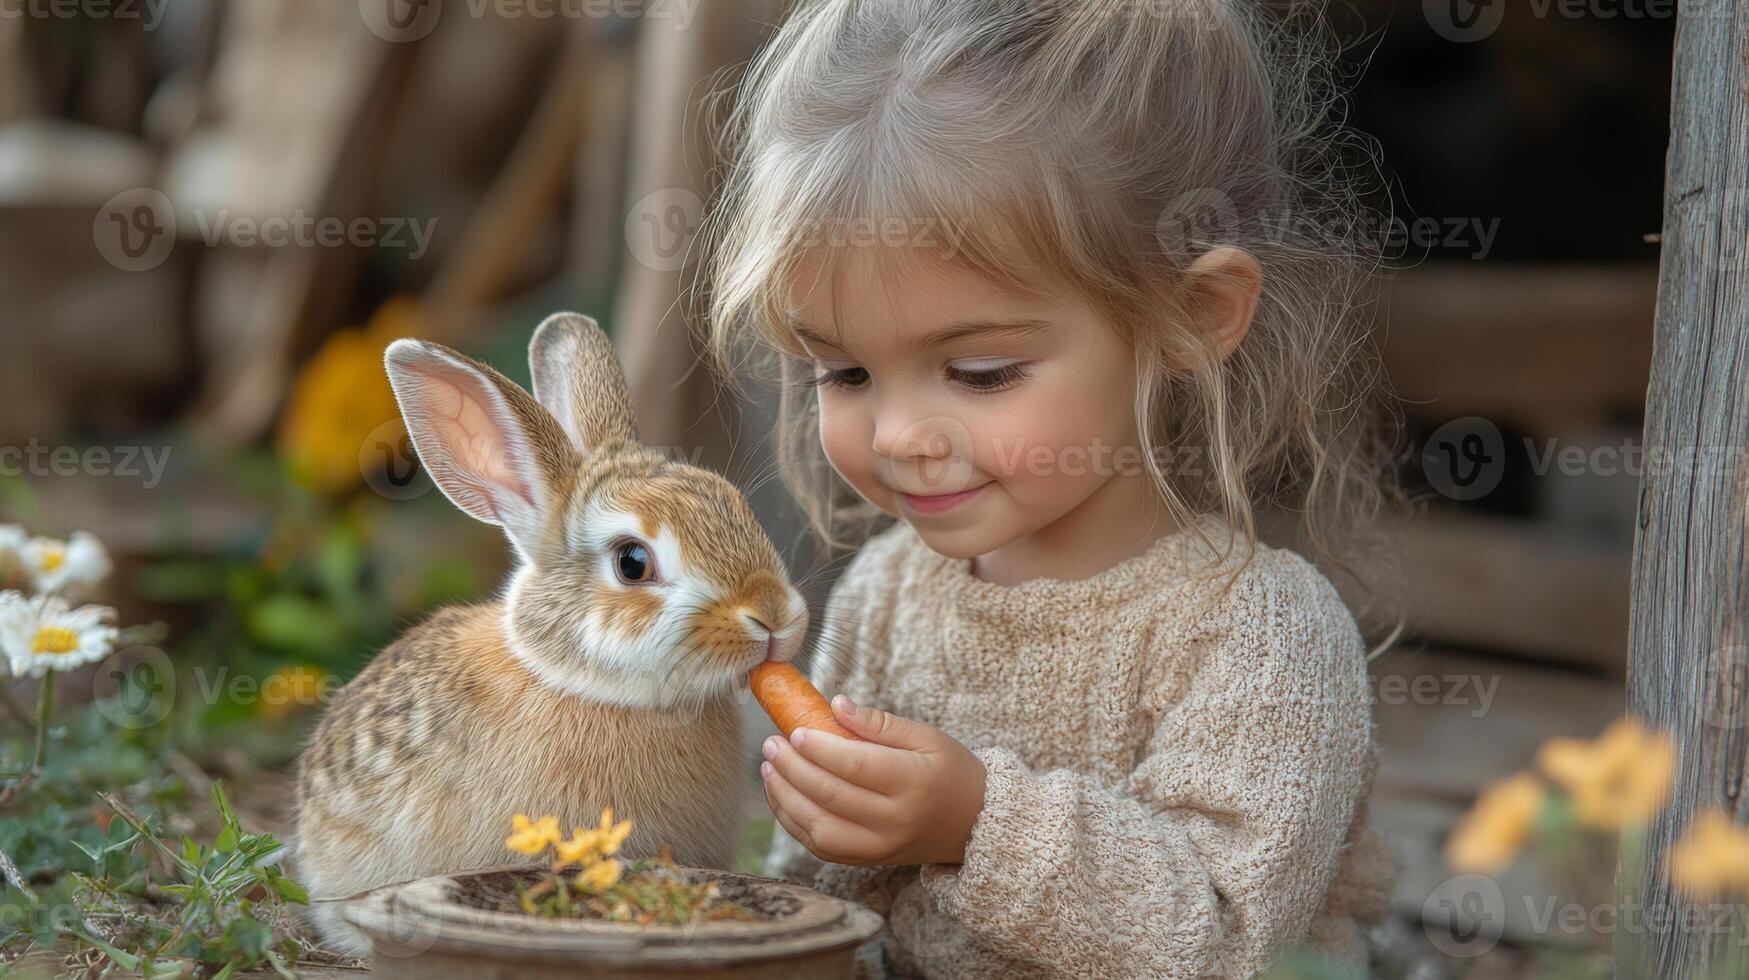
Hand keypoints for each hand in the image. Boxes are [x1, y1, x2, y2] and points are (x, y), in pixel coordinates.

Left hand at [761, 695, 986, 866]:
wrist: (973, 824)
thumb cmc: (949, 771)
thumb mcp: (926, 737)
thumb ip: (880, 723)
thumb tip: (836, 705)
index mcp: (914, 783)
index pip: (856, 766)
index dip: (819, 748)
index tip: (794, 731)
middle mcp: (895, 821)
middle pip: (830, 795)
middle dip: (792, 768)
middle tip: (771, 744)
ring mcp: (880, 847)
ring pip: (819, 828)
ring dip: (785, 798)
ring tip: (768, 768)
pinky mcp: (868, 861)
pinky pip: (821, 847)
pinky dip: (794, 823)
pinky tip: (781, 796)